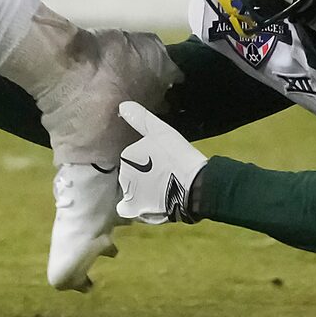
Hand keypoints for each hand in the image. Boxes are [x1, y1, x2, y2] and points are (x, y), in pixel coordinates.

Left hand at [113, 101, 207, 224]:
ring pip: (130, 191)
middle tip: (163, 175)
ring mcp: (129, 194)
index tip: (161, 161)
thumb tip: (122, 106)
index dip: (146, 160)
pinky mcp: (137, 211)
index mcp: (127, 155)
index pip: (132, 158)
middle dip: (141, 175)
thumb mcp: (161, 131)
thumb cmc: (179, 156)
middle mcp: (123, 175)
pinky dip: (134, 208)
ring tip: (161, 190)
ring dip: (140, 191)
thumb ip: (140, 119)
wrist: (194, 185)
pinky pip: (128, 209)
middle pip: (130, 175)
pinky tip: (146, 205)